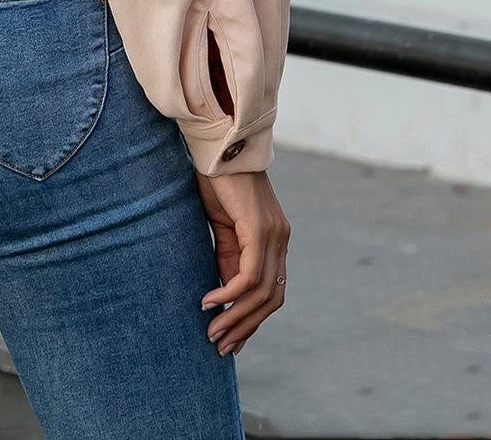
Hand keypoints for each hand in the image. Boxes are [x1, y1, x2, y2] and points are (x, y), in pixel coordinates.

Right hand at [193, 168, 289, 357]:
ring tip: (212, 332)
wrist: (218, 145)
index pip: (272, 290)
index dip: (252, 319)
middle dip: (246, 326)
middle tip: (221, 346)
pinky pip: (249, 276)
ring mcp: (274, 235)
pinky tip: (209, 303)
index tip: (232, 339)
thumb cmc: (216, 180)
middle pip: (272, 299)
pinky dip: (229, 295)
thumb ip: (228, 255)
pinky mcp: (260, 229)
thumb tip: (223, 292)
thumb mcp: (222, 226)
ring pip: (262, 293)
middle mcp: (280, 239)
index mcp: (274, 238)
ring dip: (236, 317)